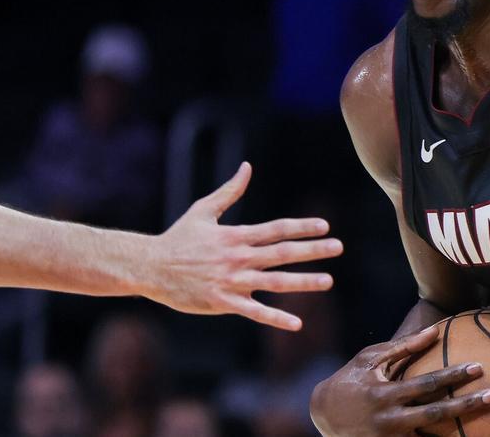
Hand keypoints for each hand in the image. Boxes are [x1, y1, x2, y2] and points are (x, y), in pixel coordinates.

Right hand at [148, 162, 342, 329]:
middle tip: (338, 247)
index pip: (276, 229)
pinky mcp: (223, 303)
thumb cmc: (178, 237)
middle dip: (312, 250)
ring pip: (274, 282)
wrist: (150, 267)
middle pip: (282, 253)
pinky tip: (297, 323)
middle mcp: (238, 258)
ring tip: (328, 281)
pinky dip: (275, 318)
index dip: (301, 227)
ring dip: (303, 282)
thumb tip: (247, 167)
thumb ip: (229, 191)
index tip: (324, 226)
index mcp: (235, 236)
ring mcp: (232, 281)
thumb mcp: (203, 210)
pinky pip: (254, 312)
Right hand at [310, 326, 489, 435]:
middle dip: (468, 406)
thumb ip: (402, 346)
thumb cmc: (350, 379)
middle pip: (436, 414)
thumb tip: (434, 331)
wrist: (323, 415)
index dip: (453, 376)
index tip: (478, 368)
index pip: (426, 384)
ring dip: (459, 431)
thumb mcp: (370, 359)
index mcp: (385, 394)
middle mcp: (390, 420)